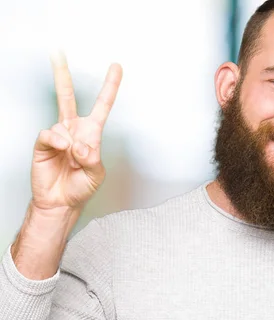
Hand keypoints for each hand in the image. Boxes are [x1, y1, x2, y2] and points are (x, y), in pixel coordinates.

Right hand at [31, 51, 122, 210]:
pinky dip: (57, 143)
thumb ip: (93, 160)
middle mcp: (73, 129)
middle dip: (61, 73)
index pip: (102, 105)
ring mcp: (57, 135)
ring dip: (70, 145)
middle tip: (56, 49)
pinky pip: (49, 134)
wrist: (61, 202)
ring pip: (61, 125)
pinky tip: (62, 151)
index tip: (116, 66)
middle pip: (67, 96)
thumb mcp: (96, 175)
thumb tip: (81, 145)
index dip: (110, 86)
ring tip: (72, 160)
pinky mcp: (43, 143)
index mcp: (92, 132)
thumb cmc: (81, 187)